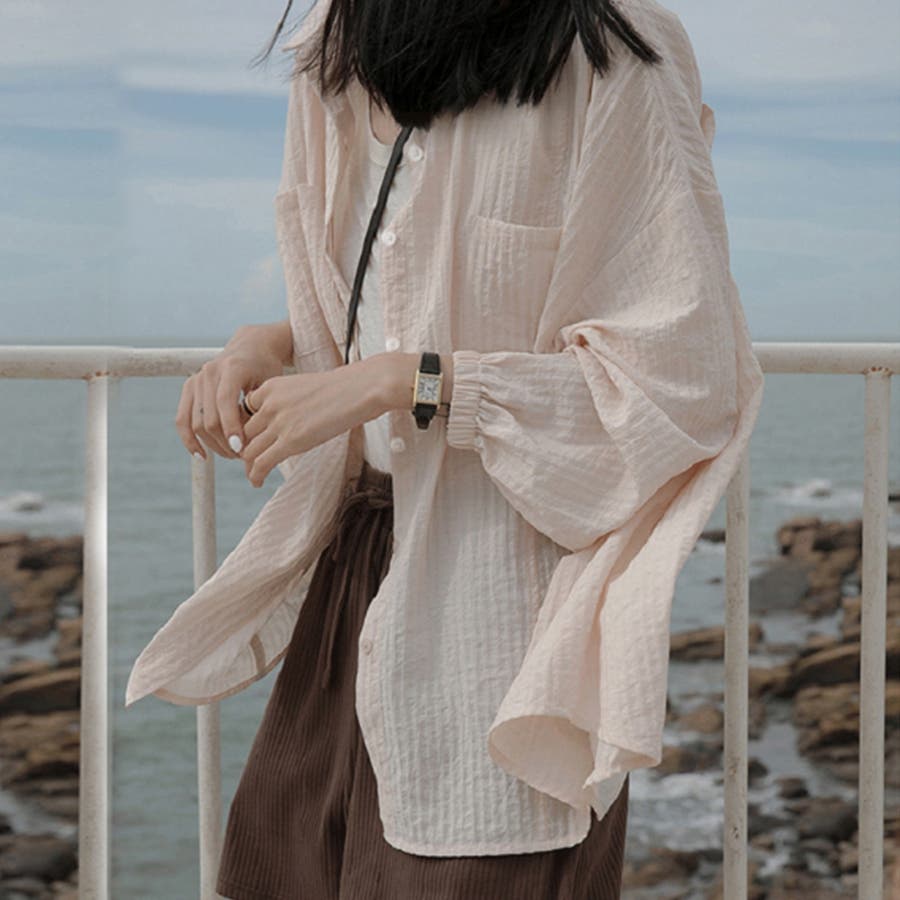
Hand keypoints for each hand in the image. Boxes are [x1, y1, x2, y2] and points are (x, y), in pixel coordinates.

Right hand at [175, 324, 290, 460]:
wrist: (251, 346)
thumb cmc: (266, 367)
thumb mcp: (270, 383)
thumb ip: (261, 408)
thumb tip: (254, 442)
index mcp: (232, 368)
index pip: (226, 403)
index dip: (232, 428)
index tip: (241, 449)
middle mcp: (209, 372)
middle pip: (209, 417)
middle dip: (225, 442)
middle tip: (242, 456)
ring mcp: (196, 380)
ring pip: (196, 422)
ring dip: (212, 444)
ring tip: (231, 454)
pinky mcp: (189, 387)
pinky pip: (182, 419)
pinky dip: (189, 439)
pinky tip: (201, 455)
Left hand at [240, 358, 384, 487]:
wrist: (359, 389)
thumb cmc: (341, 388)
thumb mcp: (304, 387)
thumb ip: (287, 402)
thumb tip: (288, 421)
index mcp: (271, 387)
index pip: (246, 412)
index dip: (249, 428)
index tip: (254, 439)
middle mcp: (269, 404)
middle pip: (245, 433)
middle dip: (247, 448)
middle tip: (252, 461)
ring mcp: (279, 423)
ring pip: (250, 450)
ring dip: (249, 465)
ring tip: (254, 474)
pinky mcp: (291, 441)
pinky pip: (262, 462)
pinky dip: (255, 475)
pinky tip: (257, 482)